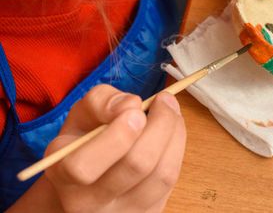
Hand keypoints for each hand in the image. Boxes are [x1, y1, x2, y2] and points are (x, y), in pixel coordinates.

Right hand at [9, 85, 185, 212]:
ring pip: (162, 174)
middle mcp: (89, 204)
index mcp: (63, 176)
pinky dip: (178, 148)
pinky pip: (172, 181)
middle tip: (163, 100)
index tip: (136, 110)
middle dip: (159, 125)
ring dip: (174, 133)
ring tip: (170, 109)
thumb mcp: (81, 115)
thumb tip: (131, 104)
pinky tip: (172, 131)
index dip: (117, 136)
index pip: (85, 167)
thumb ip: (101, 101)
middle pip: (136, 166)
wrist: (88, 182)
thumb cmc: (85, 142)